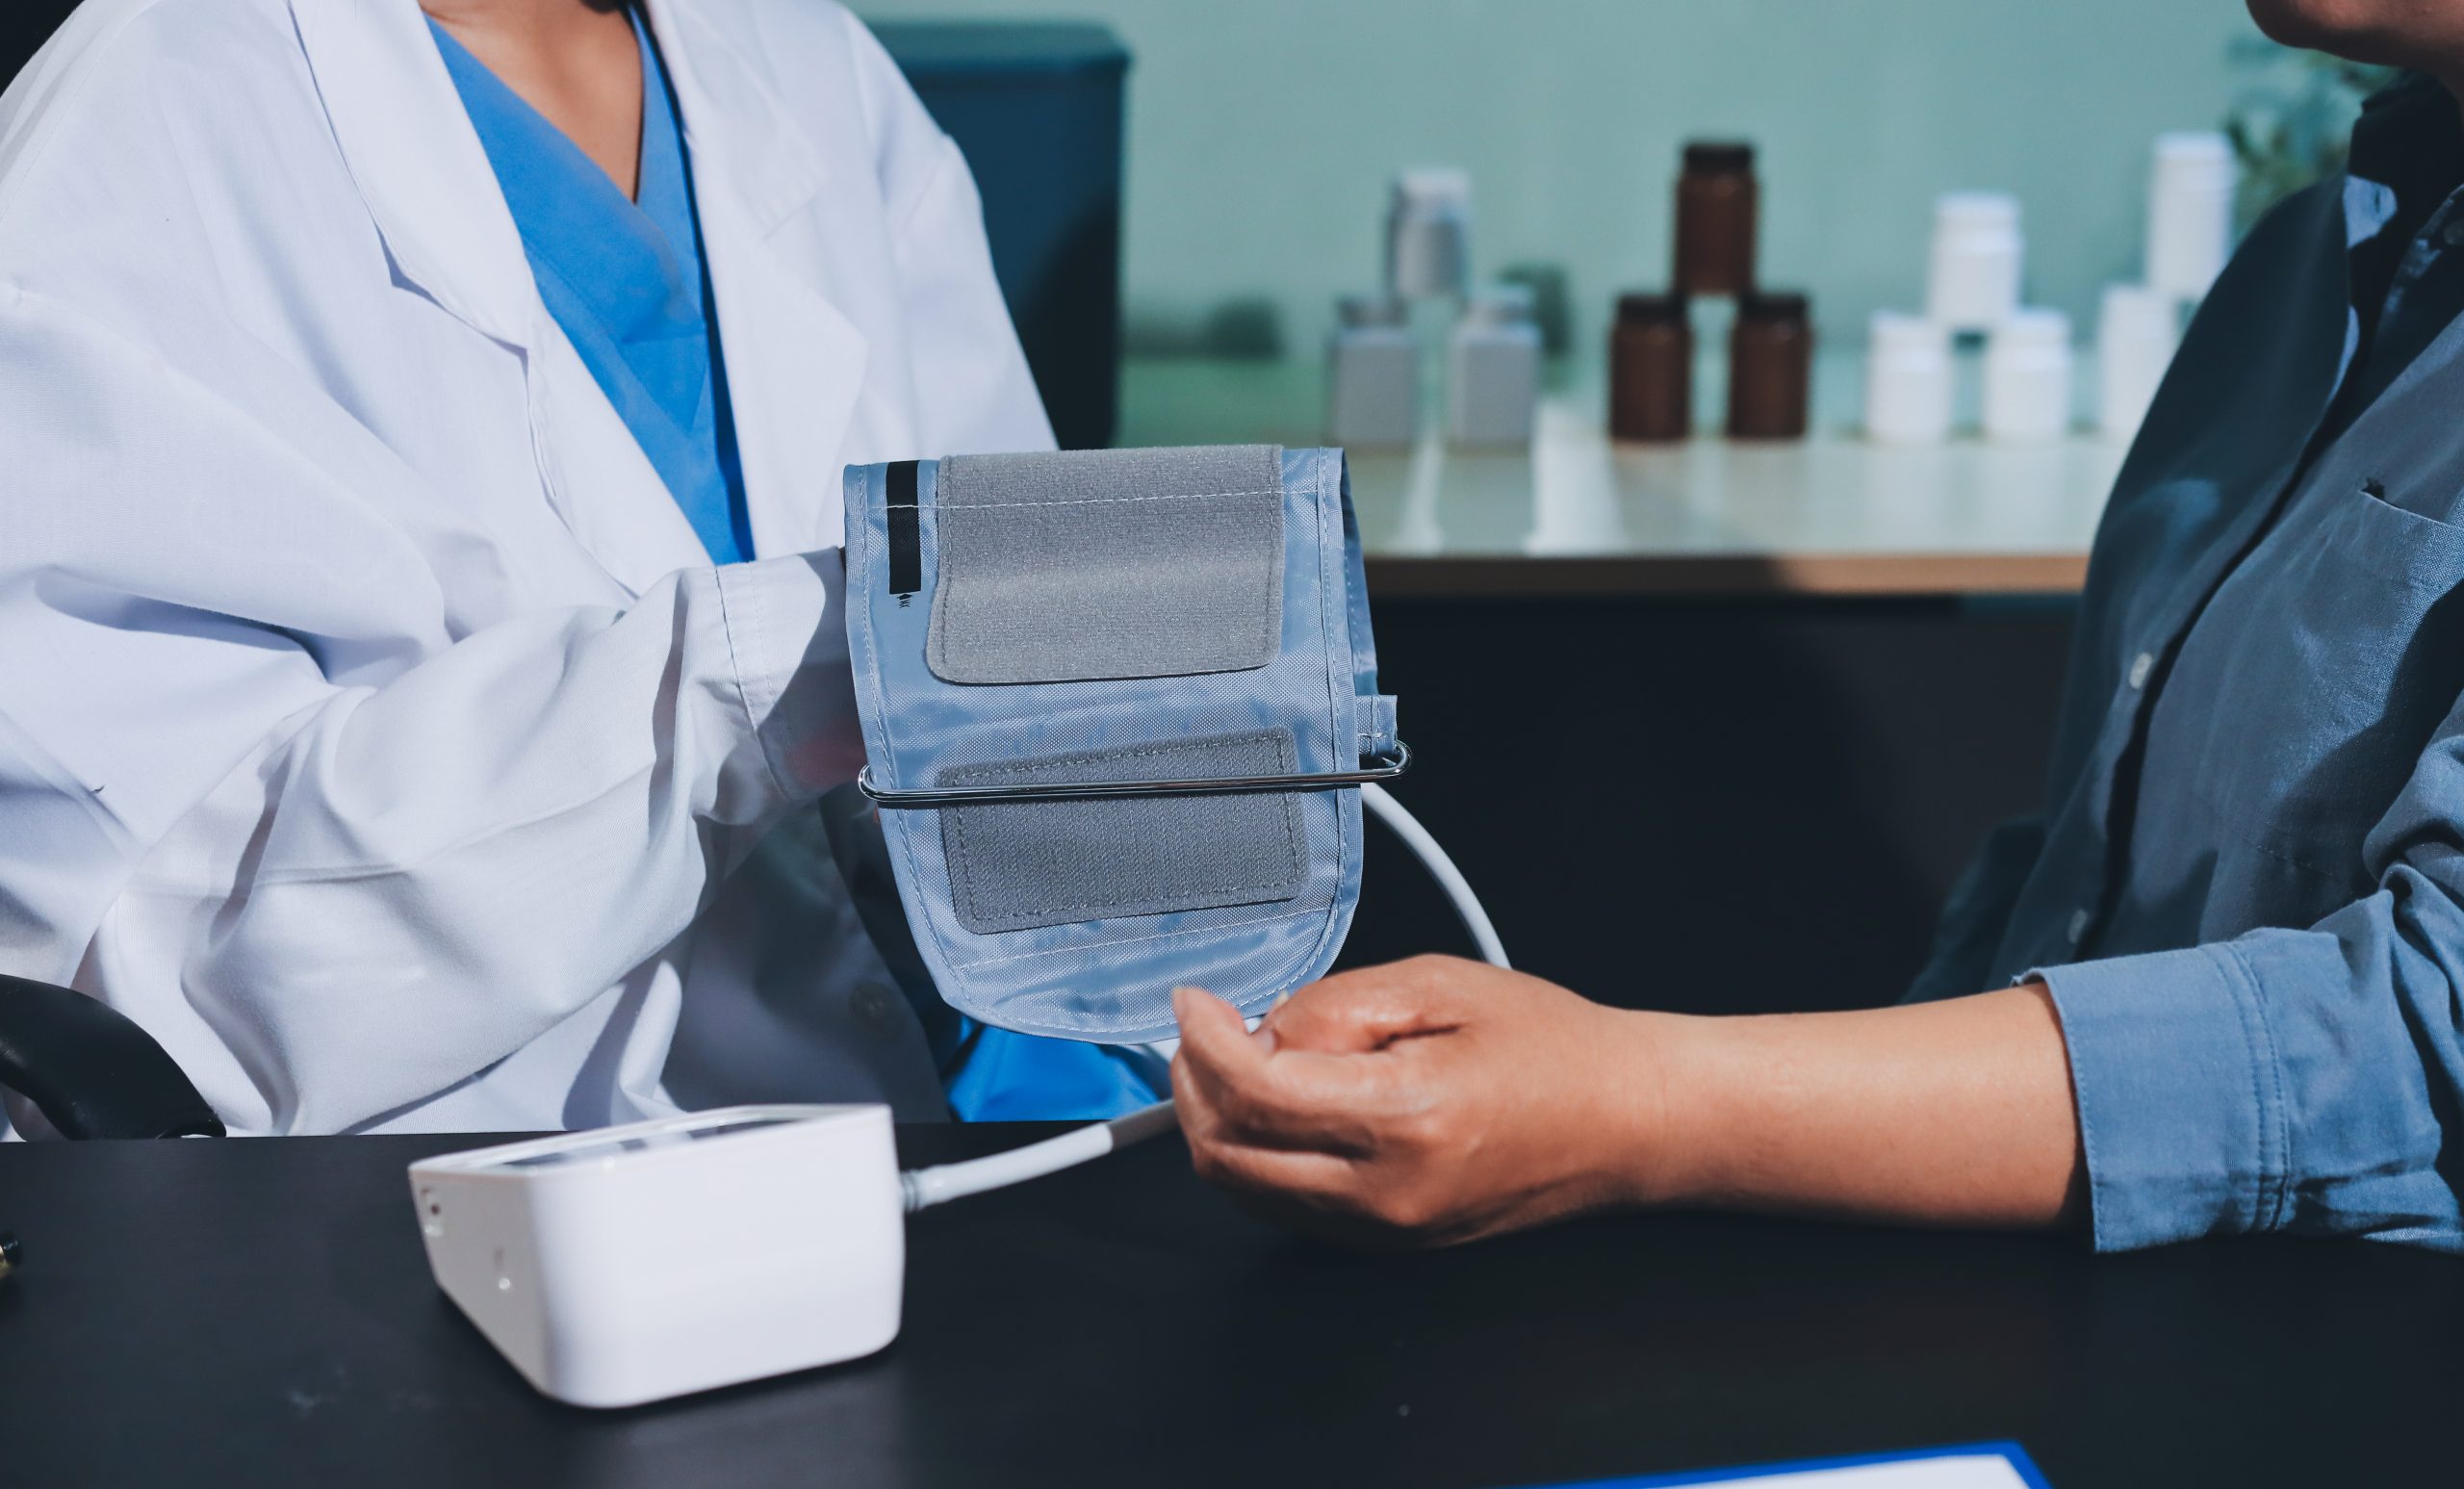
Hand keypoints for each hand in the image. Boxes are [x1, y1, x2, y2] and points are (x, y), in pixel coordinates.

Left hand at [1170, 956, 1664, 1248]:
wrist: (1623, 1120)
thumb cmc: (1551, 1049)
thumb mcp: (1439, 987)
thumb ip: (1337, 1006)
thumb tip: (1259, 1031)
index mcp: (1406, 1121)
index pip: (1257, 1094)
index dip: (1205, 1041)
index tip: (1194, 1003)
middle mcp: (1387, 1193)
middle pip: (1230, 1158)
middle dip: (1194, 1087)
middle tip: (1205, 1032)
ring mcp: (1385, 1231)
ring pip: (1247, 1192)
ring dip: (1219, 1124)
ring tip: (1241, 1061)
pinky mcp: (1386, 1244)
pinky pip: (1285, 1208)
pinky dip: (1258, 1156)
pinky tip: (1280, 1105)